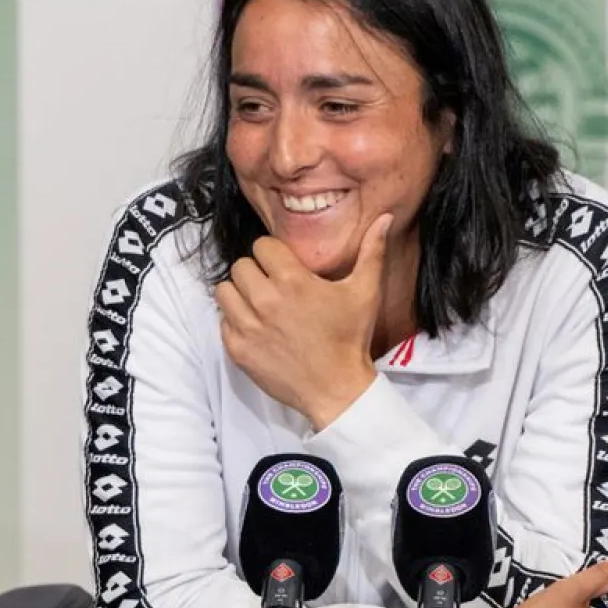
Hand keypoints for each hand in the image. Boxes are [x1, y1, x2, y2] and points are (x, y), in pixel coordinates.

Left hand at [215, 213, 392, 430]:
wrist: (337, 389)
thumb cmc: (350, 339)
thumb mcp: (365, 292)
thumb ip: (371, 251)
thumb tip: (384, 218)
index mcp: (293, 281)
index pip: (262, 246)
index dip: (273, 254)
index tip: (285, 268)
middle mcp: (265, 300)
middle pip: (241, 266)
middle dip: (256, 272)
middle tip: (273, 287)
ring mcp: (248, 327)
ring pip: (225, 291)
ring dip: (240, 294)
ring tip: (260, 305)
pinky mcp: (237, 349)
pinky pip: (223, 321)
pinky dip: (235, 322)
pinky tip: (257, 328)